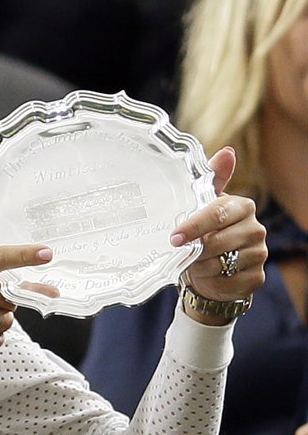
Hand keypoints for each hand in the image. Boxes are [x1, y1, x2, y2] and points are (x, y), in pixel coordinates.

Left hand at [170, 147, 265, 322]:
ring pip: (220, 264)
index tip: (174, 237)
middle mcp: (255, 229)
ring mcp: (259, 253)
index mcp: (242, 207)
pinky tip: (209, 276)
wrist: (211, 268)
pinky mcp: (257, 277)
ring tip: (194, 263)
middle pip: (217, 242)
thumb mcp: (202, 204)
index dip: (193, 226)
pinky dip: (212, 281)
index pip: (217, 214)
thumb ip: (212, 178)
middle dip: (194, 250)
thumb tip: (228, 152)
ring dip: (200, 267)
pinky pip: (228, 282)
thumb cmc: (204, 231)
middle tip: (180, 252)